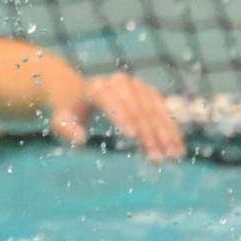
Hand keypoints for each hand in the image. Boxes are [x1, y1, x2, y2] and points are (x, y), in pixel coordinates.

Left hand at [49, 68, 184, 161]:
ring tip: (172, 156)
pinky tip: (178, 148)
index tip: (131, 136)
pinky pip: (164, 111)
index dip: (120, 116)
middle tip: (155, 157)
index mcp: (95, 87)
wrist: (82, 91)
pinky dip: (172, 129)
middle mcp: (118, 82)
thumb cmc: (72, 110)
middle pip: (135, 107)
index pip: (109, 99)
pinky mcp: (149, 93)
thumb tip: (80, 139)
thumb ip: (66, 128)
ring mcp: (136, 86)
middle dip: (147, 132)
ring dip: (164, 133)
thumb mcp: (61, 119)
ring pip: (153, 110)